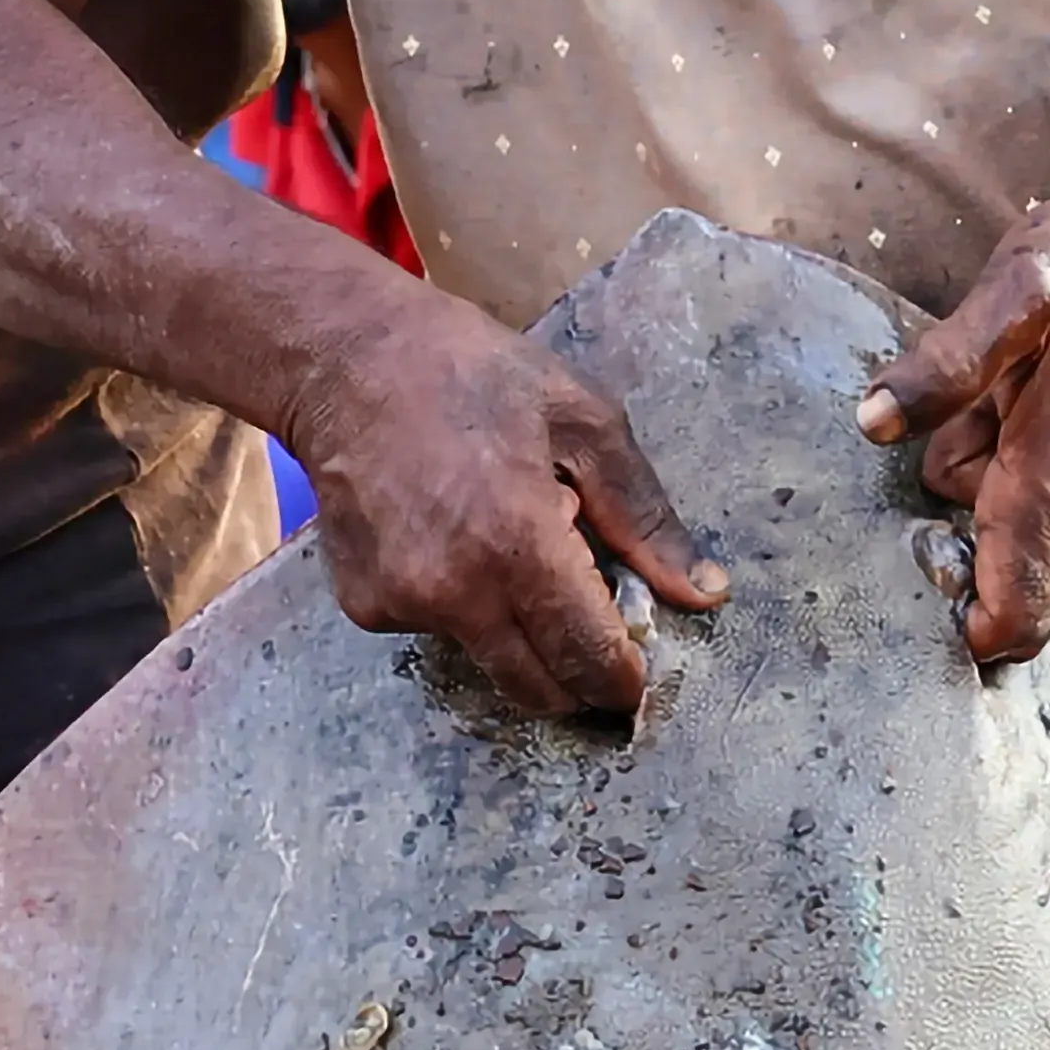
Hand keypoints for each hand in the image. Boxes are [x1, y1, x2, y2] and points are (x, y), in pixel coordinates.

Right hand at [298, 280, 720, 717]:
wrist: (344, 361)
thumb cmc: (471, 373)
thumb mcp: (582, 421)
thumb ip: (644, 516)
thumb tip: (705, 593)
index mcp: (518, 543)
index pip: (587, 658)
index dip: (622, 678)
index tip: (635, 671)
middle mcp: (456, 591)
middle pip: (537, 688)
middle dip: (575, 674)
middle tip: (587, 623)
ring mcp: (402, 604)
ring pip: (487, 661)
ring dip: (515, 631)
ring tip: (505, 544)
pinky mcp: (365, 606)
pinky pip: (436, 633)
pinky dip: (459, 606)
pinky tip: (450, 540)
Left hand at [856, 174, 1049, 661]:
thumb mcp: (1012, 293)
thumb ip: (946, 364)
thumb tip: (876, 425)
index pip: (1021, 607)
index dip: (971, 630)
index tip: (916, 610)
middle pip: (1017, 597)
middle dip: (963, 578)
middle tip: (920, 506)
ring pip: (1008, 541)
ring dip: (971, 502)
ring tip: (976, 410)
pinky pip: (1022, 507)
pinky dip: (994, 478)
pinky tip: (989, 409)